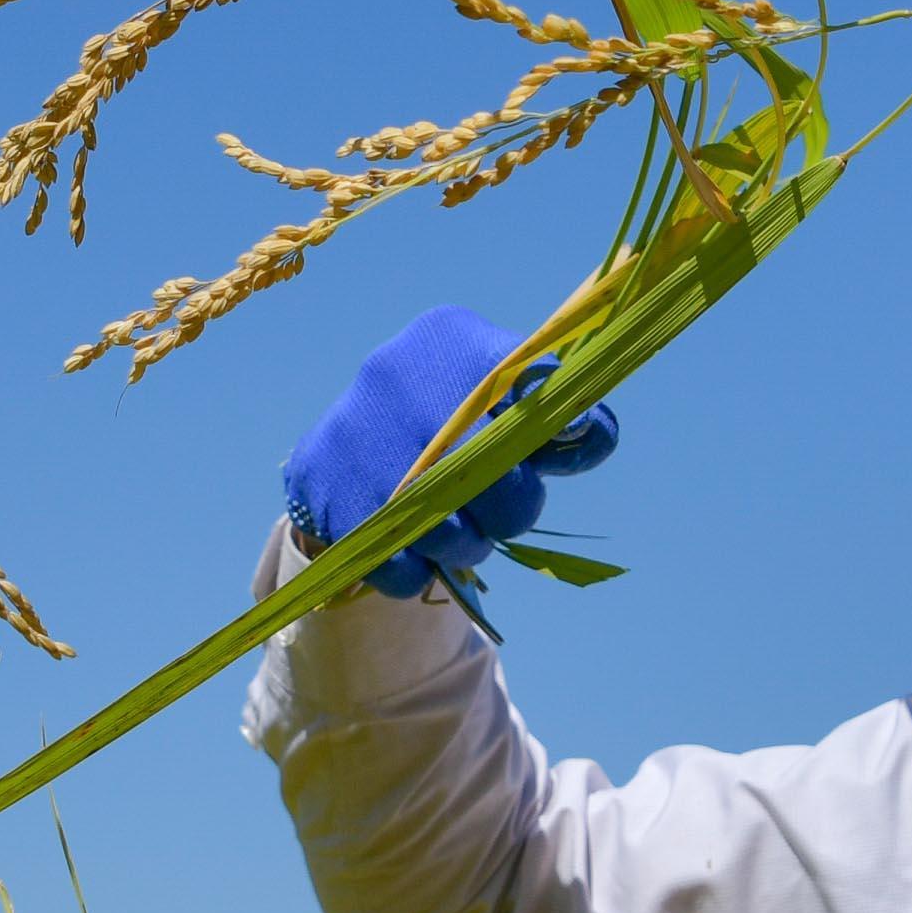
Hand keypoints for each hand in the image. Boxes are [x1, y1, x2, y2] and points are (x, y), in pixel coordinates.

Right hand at [285, 307, 622, 601]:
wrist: (352, 440)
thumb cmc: (455, 420)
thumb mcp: (508, 399)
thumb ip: (561, 416)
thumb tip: (588, 432)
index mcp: (454, 341)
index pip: (527, 384)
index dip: (549, 435)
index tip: (543, 460)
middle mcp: (398, 374)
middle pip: (487, 468)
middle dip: (511, 510)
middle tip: (505, 517)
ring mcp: (356, 431)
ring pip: (440, 524)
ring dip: (467, 545)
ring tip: (463, 534)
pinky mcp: (323, 485)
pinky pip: (393, 560)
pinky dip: (418, 571)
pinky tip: (419, 552)